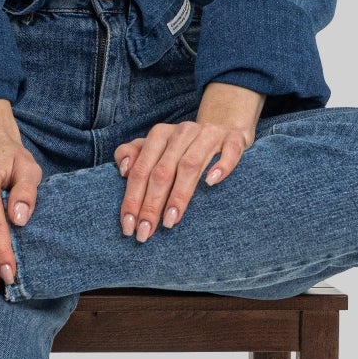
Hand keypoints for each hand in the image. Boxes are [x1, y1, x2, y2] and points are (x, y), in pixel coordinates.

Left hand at [114, 83, 263, 242]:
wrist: (223, 126)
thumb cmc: (183, 146)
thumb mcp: (156, 147)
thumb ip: (133, 154)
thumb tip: (123, 170)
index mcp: (160, 135)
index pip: (141, 170)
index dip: (132, 198)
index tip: (129, 226)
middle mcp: (183, 132)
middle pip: (162, 171)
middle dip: (151, 204)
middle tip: (145, 232)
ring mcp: (209, 135)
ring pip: (190, 164)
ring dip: (179, 194)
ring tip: (170, 221)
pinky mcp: (234, 139)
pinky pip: (230, 152)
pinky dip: (221, 167)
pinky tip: (211, 184)